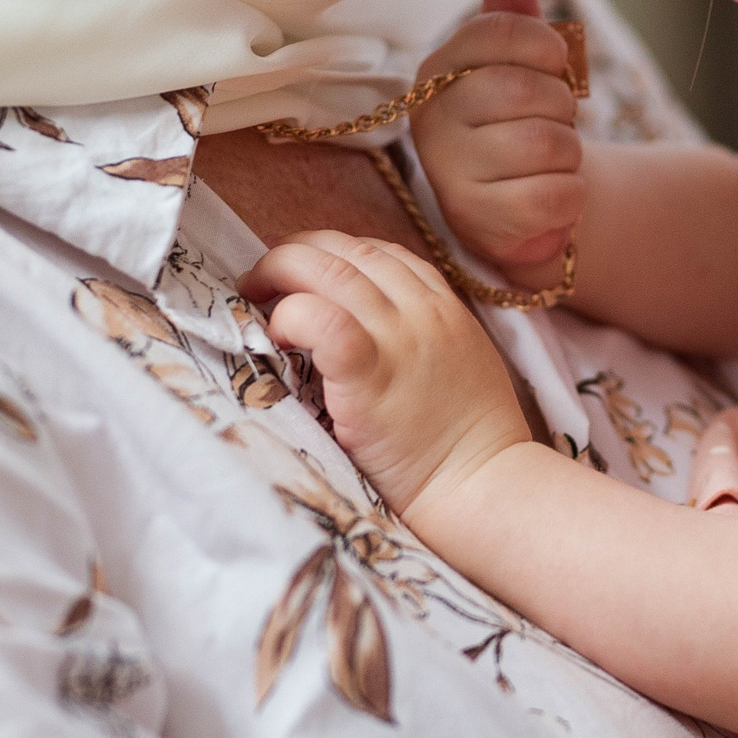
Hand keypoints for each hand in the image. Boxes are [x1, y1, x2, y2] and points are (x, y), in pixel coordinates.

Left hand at [243, 231, 531, 516]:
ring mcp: (398, 337)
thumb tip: (366, 328)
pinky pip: (320, 318)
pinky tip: (276, 336)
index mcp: (445, 307)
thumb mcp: (461, 365)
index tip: (304, 274)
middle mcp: (422, 310)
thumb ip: (422, 336)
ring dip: (278, 273)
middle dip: (295, 254)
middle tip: (262, 280)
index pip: (379, 252)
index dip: (332, 253)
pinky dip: (290, 315)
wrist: (483, 486)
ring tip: (254, 298)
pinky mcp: (369, 372)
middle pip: (347, 250)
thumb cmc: (470, 443)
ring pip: (327, 270)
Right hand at [411, 0, 585, 286]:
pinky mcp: (477, 220)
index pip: (496, 31)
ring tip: (548, 164)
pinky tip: (550, 198)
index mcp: (440, 70)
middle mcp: (432, 117)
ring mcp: (449, 171)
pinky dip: (571, 197)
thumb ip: (516, 16)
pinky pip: (556, 194)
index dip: (544, 45)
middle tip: (552, 125)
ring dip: (569, 155)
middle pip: (525, 89)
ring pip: (547, 143)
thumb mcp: (521, 67)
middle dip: (561, 108)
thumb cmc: (522, 126)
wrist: (523, 210)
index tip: (556, 62)